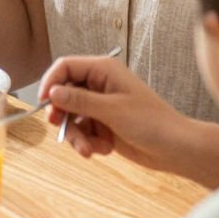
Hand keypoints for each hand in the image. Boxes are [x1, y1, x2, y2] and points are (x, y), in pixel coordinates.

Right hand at [39, 53, 193, 174]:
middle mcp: (100, 85)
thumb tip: (52, 93)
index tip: (43, 102)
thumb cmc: (152, 123)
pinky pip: (82, 132)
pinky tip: (103, 150)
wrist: (175, 149)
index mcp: (104, 70)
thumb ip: (80, 100)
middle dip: (63, 115)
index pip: (65, 67)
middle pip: (64, 94)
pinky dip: (88, 142)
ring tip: (89, 150)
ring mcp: (101, 106)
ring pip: (71, 117)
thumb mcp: (112, 110)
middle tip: (60, 128)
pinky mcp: (103, 125)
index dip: (51, 82)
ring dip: (76, 135)